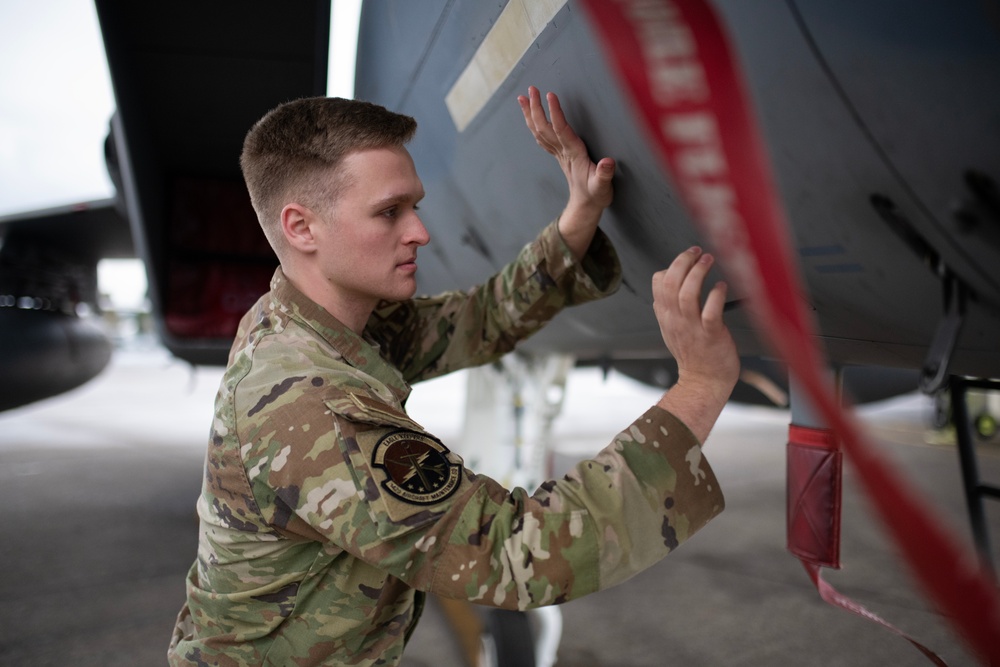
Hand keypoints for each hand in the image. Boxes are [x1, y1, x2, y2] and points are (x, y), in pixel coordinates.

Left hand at [518, 86, 614, 258]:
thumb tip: (607, 162)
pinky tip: (531, 115)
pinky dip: (534, 124)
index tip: (551, 95)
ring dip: (530, 114)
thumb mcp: (603, 187)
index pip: (562, 130)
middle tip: (532, 89)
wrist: (585, 205)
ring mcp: (558, 153)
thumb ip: (605, 175)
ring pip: (539, 131)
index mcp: (574, 154)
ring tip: (523, 97)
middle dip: (536, 108)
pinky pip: (542, 137)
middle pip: (544, 128)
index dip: (555, 113)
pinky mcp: (559, 154)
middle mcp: (563, 152)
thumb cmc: (596, 194)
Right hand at [653, 247, 738, 441]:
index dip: (671, 265)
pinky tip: (721, 286)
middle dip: (683, 262)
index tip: (687, 257)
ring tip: (709, 260)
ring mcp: (692, 327)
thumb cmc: (693, 354)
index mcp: (666, 316)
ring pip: (687, 294)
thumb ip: (667, 307)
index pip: (658, 283)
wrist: (704, 381)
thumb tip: (666, 283)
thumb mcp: (671, 329)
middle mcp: (676, 319)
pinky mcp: (711, 335)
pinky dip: (715, 295)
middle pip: (670, 283)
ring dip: (698, 273)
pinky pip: (710, 312)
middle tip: (697, 252)